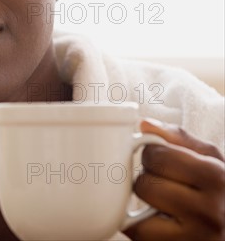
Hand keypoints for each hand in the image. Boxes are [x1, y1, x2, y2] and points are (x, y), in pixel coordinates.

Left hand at [124, 118, 224, 239]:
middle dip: (146, 179)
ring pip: (139, 209)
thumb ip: (178, 138)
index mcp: (217, 177)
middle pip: (146, 183)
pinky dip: (137, 225)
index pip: (157, 155)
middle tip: (162, 184)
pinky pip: (138, 232)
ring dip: (141, 203)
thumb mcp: (210, 160)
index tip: (159, 161)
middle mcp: (210, 210)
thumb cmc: (217, 190)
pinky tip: (154, 220)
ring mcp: (197, 236)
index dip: (150, 154)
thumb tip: (144, 124)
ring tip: (160, 203)